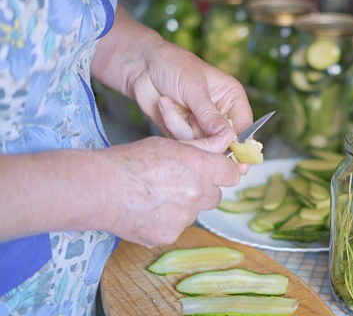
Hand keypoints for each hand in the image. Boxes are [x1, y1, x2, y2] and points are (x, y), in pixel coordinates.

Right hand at [97, 136, 240, 246]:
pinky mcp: (169, 235)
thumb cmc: (129, 161)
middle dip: (203, 190)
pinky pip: (177, 228)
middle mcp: (197, 194)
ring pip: (195, 213)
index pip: (231, 174)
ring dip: (184, 206)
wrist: (98, 190)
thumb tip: (226, 140)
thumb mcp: (168, 144)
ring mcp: (184, 218)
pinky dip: (166, 221)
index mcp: (200, 168)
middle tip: (178, 182)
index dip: (222, 171)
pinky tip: (147, 210)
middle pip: (216, 196)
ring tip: (156, 195)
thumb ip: (201, 147)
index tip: (214, 171)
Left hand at [132, 42, 252, 143]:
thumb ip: (210, 116)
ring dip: (181, 127)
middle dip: (205, 138)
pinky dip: (171, 126)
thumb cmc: (173, 66)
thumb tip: (228, 137)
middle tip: (189, 124)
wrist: (142, 67)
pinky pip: (184, 142)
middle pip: (224, 141)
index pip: (244, 126)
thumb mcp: (194, 89)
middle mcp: (220, 113)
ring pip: (201, 144)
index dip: (241, 143)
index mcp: (232, 98)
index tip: (234, 157)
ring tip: (167, 102)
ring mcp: (202, 124)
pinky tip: (164, 105)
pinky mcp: (184, 131)